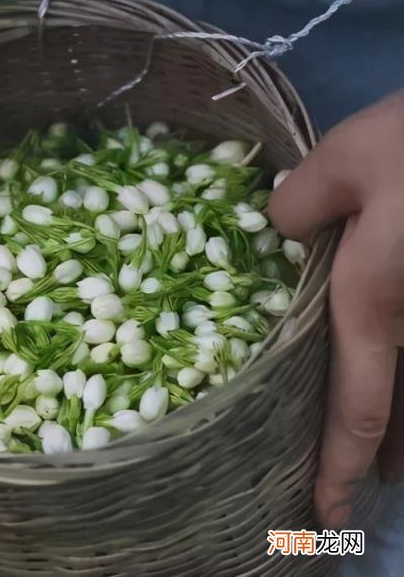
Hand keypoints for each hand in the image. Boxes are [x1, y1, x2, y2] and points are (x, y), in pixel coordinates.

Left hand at [269, 90, 403, 527]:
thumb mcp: (344, 157)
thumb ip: (299, 204)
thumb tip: (280, 227)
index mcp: (379, 305)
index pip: (357, 408)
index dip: (341, 466)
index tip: (331, 514)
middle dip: (384, 455)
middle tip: (360, 486)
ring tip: (390, 451)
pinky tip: (403, 374)